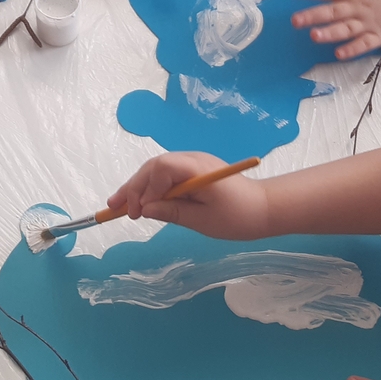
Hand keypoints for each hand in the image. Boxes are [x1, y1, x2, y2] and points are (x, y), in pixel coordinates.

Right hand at [106, 151, 266, 239]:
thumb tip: (145, 209)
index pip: (161, 168)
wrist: (266, 208)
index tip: (138, 212)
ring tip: (119, 204)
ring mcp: (192, 162)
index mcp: (197, 169)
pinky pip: (167, 174)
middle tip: (114, 207)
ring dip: (139, 186)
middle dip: (133, 186)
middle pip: (154, 166)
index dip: (144, 188)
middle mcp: (192, 159)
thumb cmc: (239, 217)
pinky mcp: (193, 170)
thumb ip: (173, 212)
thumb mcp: (204, 220)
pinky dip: (152, 186)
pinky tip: (141, 200)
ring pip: (157, 169)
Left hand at [291, 0, 380, 59]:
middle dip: (314, 16)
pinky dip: (353, 49)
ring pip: (347, 29)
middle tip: (295, 21)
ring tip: (314, 36)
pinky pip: (364, 44)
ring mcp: (368, 22)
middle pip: (333, 11)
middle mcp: (357, 6)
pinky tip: (338, 54)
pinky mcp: (378, 35)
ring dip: (331, 33)